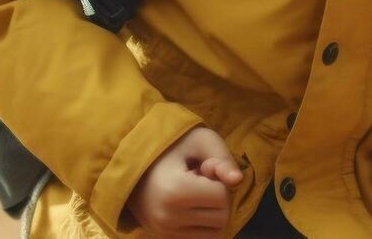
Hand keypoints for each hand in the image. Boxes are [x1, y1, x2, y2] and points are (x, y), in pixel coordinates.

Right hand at [125, 126, 242, 237]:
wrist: (134, 164)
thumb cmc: (170, 148)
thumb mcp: (198, 141)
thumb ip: (222, 157)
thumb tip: (237, 180)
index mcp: (175, 191)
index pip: (222, 196)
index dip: (218, 179)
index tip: (200, 168)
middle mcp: (168, 218)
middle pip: (221, 217)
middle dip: (217, 198)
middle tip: (197, 181)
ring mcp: (165, 232)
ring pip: (215, 231)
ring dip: (212, 212)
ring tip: (192, 193)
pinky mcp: (165, 238)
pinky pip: (202, 238)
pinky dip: (203, 224)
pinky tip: (189, 206)